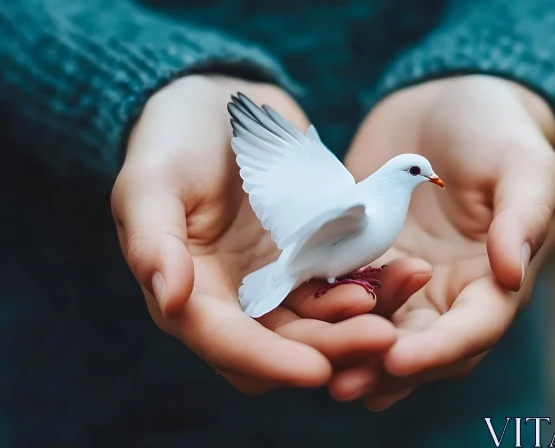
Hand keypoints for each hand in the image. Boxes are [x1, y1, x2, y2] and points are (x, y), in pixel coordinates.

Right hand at [111, 75, 423, 394]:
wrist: (217, 108)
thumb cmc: (171, 140)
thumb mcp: (150, 182)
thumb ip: (153, 241)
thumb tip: (171, 300)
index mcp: (191, 296)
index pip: (227, 344)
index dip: (270, 361)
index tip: (318, 371)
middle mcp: (237, 302)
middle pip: (286, 344)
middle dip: (333, 347)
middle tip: (384, 337)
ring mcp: (278, 281)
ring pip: (324, 321)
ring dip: (363, 319)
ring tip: (403, 293)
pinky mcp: (312, 258)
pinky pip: (345, 282)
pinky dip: (374, 283)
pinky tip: (405, 270)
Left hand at [333, 75, 554, 408]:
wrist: (448, 104)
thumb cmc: (498, 130)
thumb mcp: (523, 165)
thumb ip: (523, 216)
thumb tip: (511, 275)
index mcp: (496, 279)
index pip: (475, 328)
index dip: (439, 349)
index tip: (399, 358)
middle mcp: (452, 292)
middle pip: (424, 346)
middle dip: (386, 369)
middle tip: (344, 385)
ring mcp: (409, 281)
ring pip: (384, 331)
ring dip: (354, 355)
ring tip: (318, 370)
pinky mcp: (371, 262)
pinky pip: (350, 296)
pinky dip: (330, 317)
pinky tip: (299, 330)